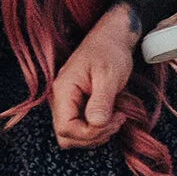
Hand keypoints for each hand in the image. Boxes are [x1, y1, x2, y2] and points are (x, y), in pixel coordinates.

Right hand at [49, 3, 138, 145]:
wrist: (111, 39)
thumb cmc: (110, 52)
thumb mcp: (109, 75)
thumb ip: (101, 101)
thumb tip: (96, 124)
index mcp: (63, 90)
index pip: (65, 128)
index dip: (89, 133)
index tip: (112, 121)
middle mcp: (60, 99)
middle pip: (66, 136)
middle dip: (93, 136)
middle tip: (116, 121)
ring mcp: (66, 104)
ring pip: (72, 136)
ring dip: (95, 135)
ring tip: (116, 118)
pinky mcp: (76, 106)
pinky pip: (80, 129)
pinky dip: (96, 130)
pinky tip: (111, 117)